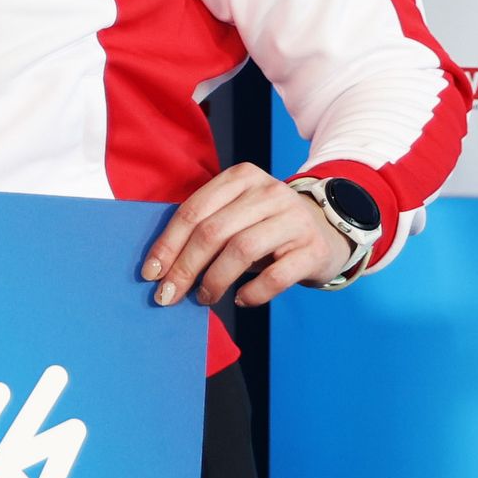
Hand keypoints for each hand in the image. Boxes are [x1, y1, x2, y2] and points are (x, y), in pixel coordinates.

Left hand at [140, 165, 350, 309]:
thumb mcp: (236, 214)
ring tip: (204, 297)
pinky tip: (240, 300)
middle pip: (213, 232)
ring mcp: (294, 219)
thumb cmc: (267, 227)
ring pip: (241, 250)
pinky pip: (275, 276)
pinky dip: (252, 292)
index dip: (168, 244)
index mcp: (242, 177)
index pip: (194, 211)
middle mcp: (269, 192)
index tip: (150, 272)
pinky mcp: (313, 249)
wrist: (327, 231)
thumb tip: (162, 267)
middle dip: (184, 268)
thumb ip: (205, 227)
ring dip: (214, 280)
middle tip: (168, 295)